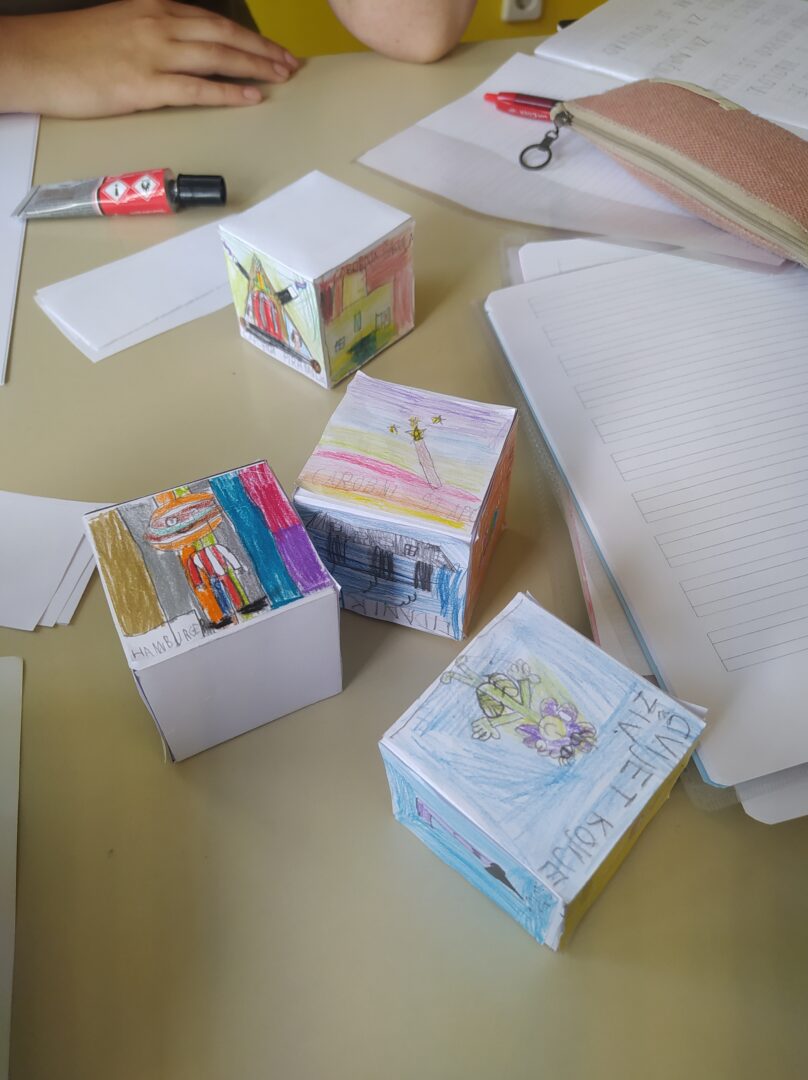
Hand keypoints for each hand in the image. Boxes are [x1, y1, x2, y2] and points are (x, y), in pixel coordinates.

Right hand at [0, 0, 299, 117]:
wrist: (37, 58)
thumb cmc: (73, 49)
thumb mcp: (120, 28)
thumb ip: (154, 36)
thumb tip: (182, 52)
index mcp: (154, 10)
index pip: (214, 21)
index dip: (248, 37)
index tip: (273, 49)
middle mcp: (159, 25)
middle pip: (224, 35)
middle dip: (263, 50)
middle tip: (291, 64)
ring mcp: (153, 54)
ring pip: (218, 57)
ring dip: (255, 67)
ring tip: (282, 78)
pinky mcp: (145, 85)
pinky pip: (197, 88)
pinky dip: (228, 91)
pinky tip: (251, 96)